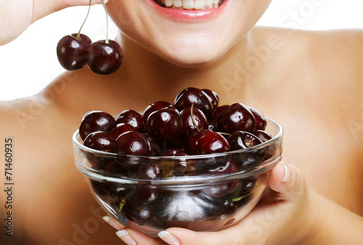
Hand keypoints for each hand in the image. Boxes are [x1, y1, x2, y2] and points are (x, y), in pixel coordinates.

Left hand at [103, 162, 319, 244]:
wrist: (290, 216)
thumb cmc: (291, 200)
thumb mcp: (295, 188)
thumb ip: (290, 182)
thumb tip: (281, 172)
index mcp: (245, 237)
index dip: (190, 242)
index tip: (166, 234)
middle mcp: (225, 243)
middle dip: (151, 244)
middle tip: (122, 227)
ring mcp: (214, 238)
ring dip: (144, 238)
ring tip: (115, 222)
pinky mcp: (206, 231)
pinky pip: (175, 236)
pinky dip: (150, 230)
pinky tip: (129, 218)